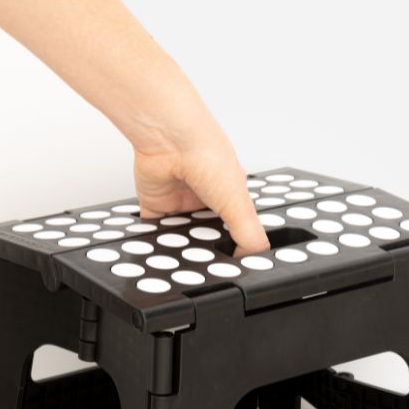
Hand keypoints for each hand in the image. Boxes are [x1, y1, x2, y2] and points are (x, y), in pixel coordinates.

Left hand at [133, 129, 269, 257]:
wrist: (171, 142)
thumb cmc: (209, 157)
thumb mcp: (240, 204)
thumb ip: (250, 235)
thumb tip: (254, 258)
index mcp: (230, 198)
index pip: (235, 231)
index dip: (233, 249)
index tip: (230, 267)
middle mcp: (205, 200)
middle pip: (205, 238)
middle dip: (204, 250)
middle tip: (203, 261)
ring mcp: (180, 204)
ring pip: (180, 237)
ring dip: (179, 246)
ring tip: (182, 255)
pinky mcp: (156, 207)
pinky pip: (153, 230)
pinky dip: (153, 239)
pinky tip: (158, 246)